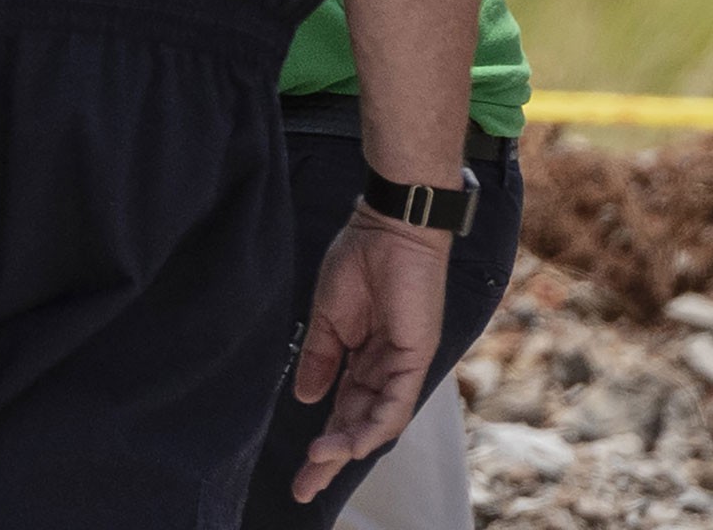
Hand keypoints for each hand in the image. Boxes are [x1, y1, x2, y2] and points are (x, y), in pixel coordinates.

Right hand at [288, 204, 452, 501]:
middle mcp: (384, 369)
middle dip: (330, 457)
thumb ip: (319, 359)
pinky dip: (375, 423)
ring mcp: (402, 365)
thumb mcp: (326, 317)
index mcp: (361, 358)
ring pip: (377, 421)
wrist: (389, 229)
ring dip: (348, 444)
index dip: (321, 439)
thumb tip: (304, 397)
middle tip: (304, 487)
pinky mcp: (416, 356)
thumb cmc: (358, 260)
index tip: (300, 471)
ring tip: (320, 461)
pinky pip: (396, 400)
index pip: (341, 409)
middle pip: (356, 424)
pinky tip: (354, 441)